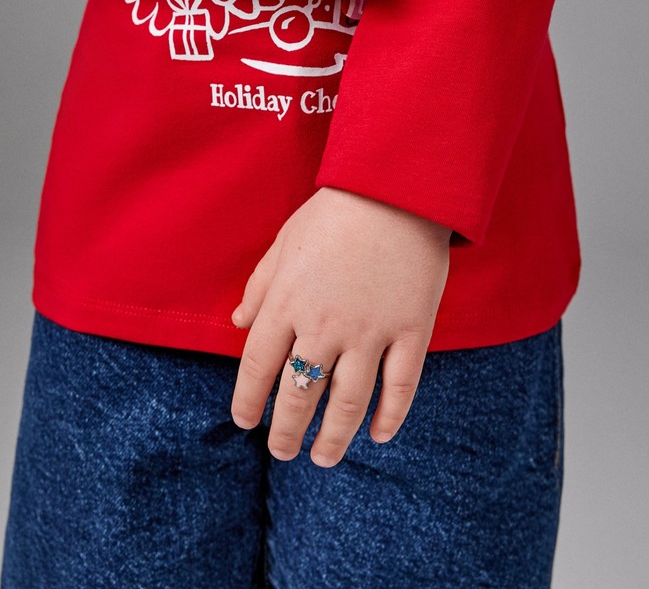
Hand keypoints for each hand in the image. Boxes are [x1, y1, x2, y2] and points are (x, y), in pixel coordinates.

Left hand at [230, 187, 450, 466]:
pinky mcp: (411, 331)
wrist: (396, 189)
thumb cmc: (335, 212)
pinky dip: (390, 417)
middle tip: (282, 451)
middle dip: (286, 431)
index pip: (258, 367)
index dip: (248, 401)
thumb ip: (260, 286)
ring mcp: (370, 332)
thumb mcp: (284, 242)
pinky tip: (379, 436)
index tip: (244, 421)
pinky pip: (400, 387)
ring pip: (347, 403)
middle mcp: (324, 326)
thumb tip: (237, 321)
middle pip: (299, 394)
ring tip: (322, 459)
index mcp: (287, 302)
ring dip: (332, 439)